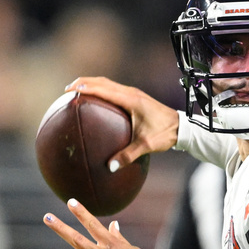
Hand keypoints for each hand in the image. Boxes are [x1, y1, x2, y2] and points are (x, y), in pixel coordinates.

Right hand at [65, 77, 179, 171]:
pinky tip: (95, 101)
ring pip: (107, 83)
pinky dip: (100, 90)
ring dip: (91, 84)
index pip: (103, 89)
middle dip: (83, 82)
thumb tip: (110, 167)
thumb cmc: (164, 134)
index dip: (85, 87)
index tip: (70, 90)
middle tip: (67, 89)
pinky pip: (113, 89)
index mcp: (130, 100)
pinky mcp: (135, 97)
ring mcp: (133, 93)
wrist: (181, 126)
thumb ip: (128, 155)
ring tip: (76, 91)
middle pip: (102, 81)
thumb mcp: (146, 145)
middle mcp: (130, 92)